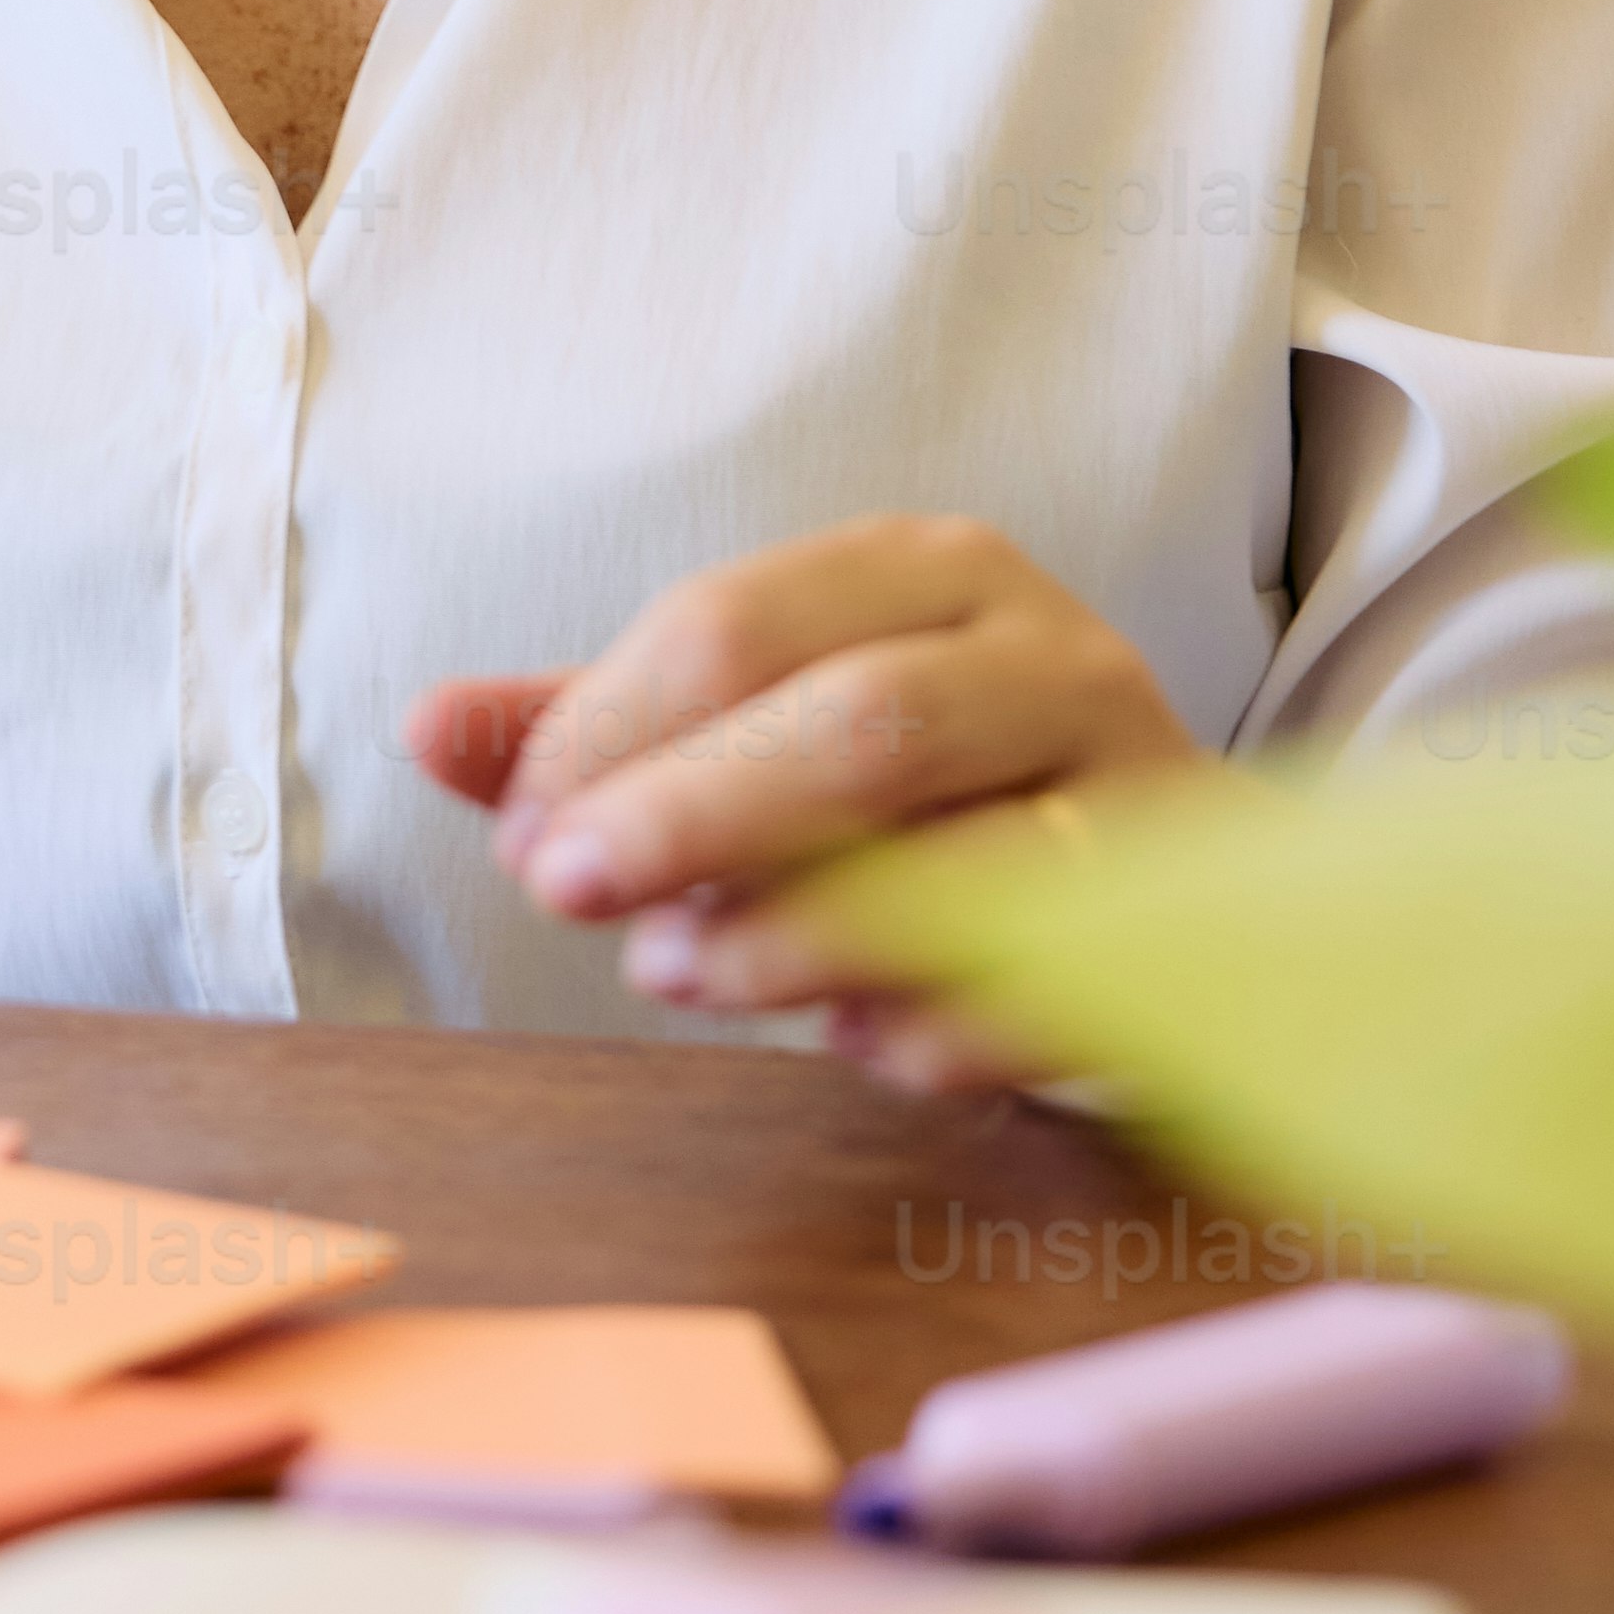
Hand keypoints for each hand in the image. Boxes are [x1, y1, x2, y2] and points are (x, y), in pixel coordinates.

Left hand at [407, 516, 1198, 1091]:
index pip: (735, 621)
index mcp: (930, 571)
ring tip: (679, 976)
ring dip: (795, 935)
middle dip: (689, 814)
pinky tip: (842, 1043)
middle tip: (565, 892)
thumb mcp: (761, 733)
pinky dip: (922, 1029)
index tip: (523, 835)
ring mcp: (1138, 793)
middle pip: (858, 722)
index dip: (607, 730)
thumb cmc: (932, 795)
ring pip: (969, 861)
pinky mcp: (1189, 935)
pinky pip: (1045, 997)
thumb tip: (423, 729)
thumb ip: (601, 730)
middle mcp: (1049, 656)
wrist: (1188, 891)